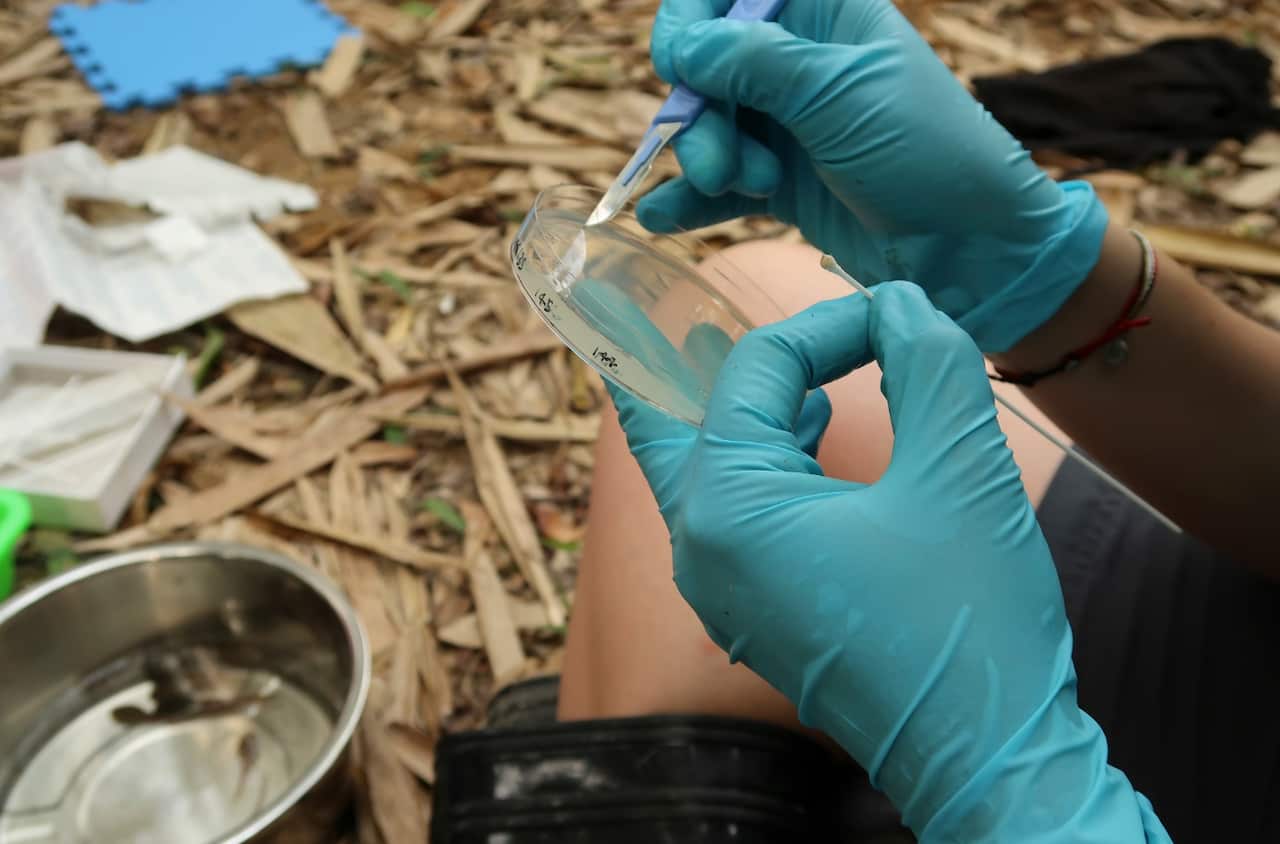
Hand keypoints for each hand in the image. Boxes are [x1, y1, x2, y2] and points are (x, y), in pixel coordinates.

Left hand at [611, 284, 1167, 840]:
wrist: (988, 756)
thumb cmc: (971, 619)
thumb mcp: (961, 466)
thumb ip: (927, 359)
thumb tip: (897, 304)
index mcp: (726, 506)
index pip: (755, 371)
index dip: (827, 326)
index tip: (893, 319)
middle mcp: (699, 548)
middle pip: (673, 417)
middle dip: (701, 358)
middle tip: (687, 303)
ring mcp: (718, 589)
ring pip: (697, 467)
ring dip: (740, 410)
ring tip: (788, 370)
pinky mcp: (751, 612)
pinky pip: (727, 515)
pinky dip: (758, 464)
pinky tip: (813, 441)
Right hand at [637, 0, 1108, 351]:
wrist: (971, 249)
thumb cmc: (926, 152)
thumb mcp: (840, 95)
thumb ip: (755, 64)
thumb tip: (683, 49)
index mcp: (825, 14)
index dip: (692, 23)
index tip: (675, 65)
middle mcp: (800, 63)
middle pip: (709, 69)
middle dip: (703, 116)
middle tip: (720, 166)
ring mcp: (788, 125)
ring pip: (710, 127)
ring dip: (709, 158)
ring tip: (746, 189)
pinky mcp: (782, 184)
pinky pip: (719, 184)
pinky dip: (691, 200)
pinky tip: (663, 218)